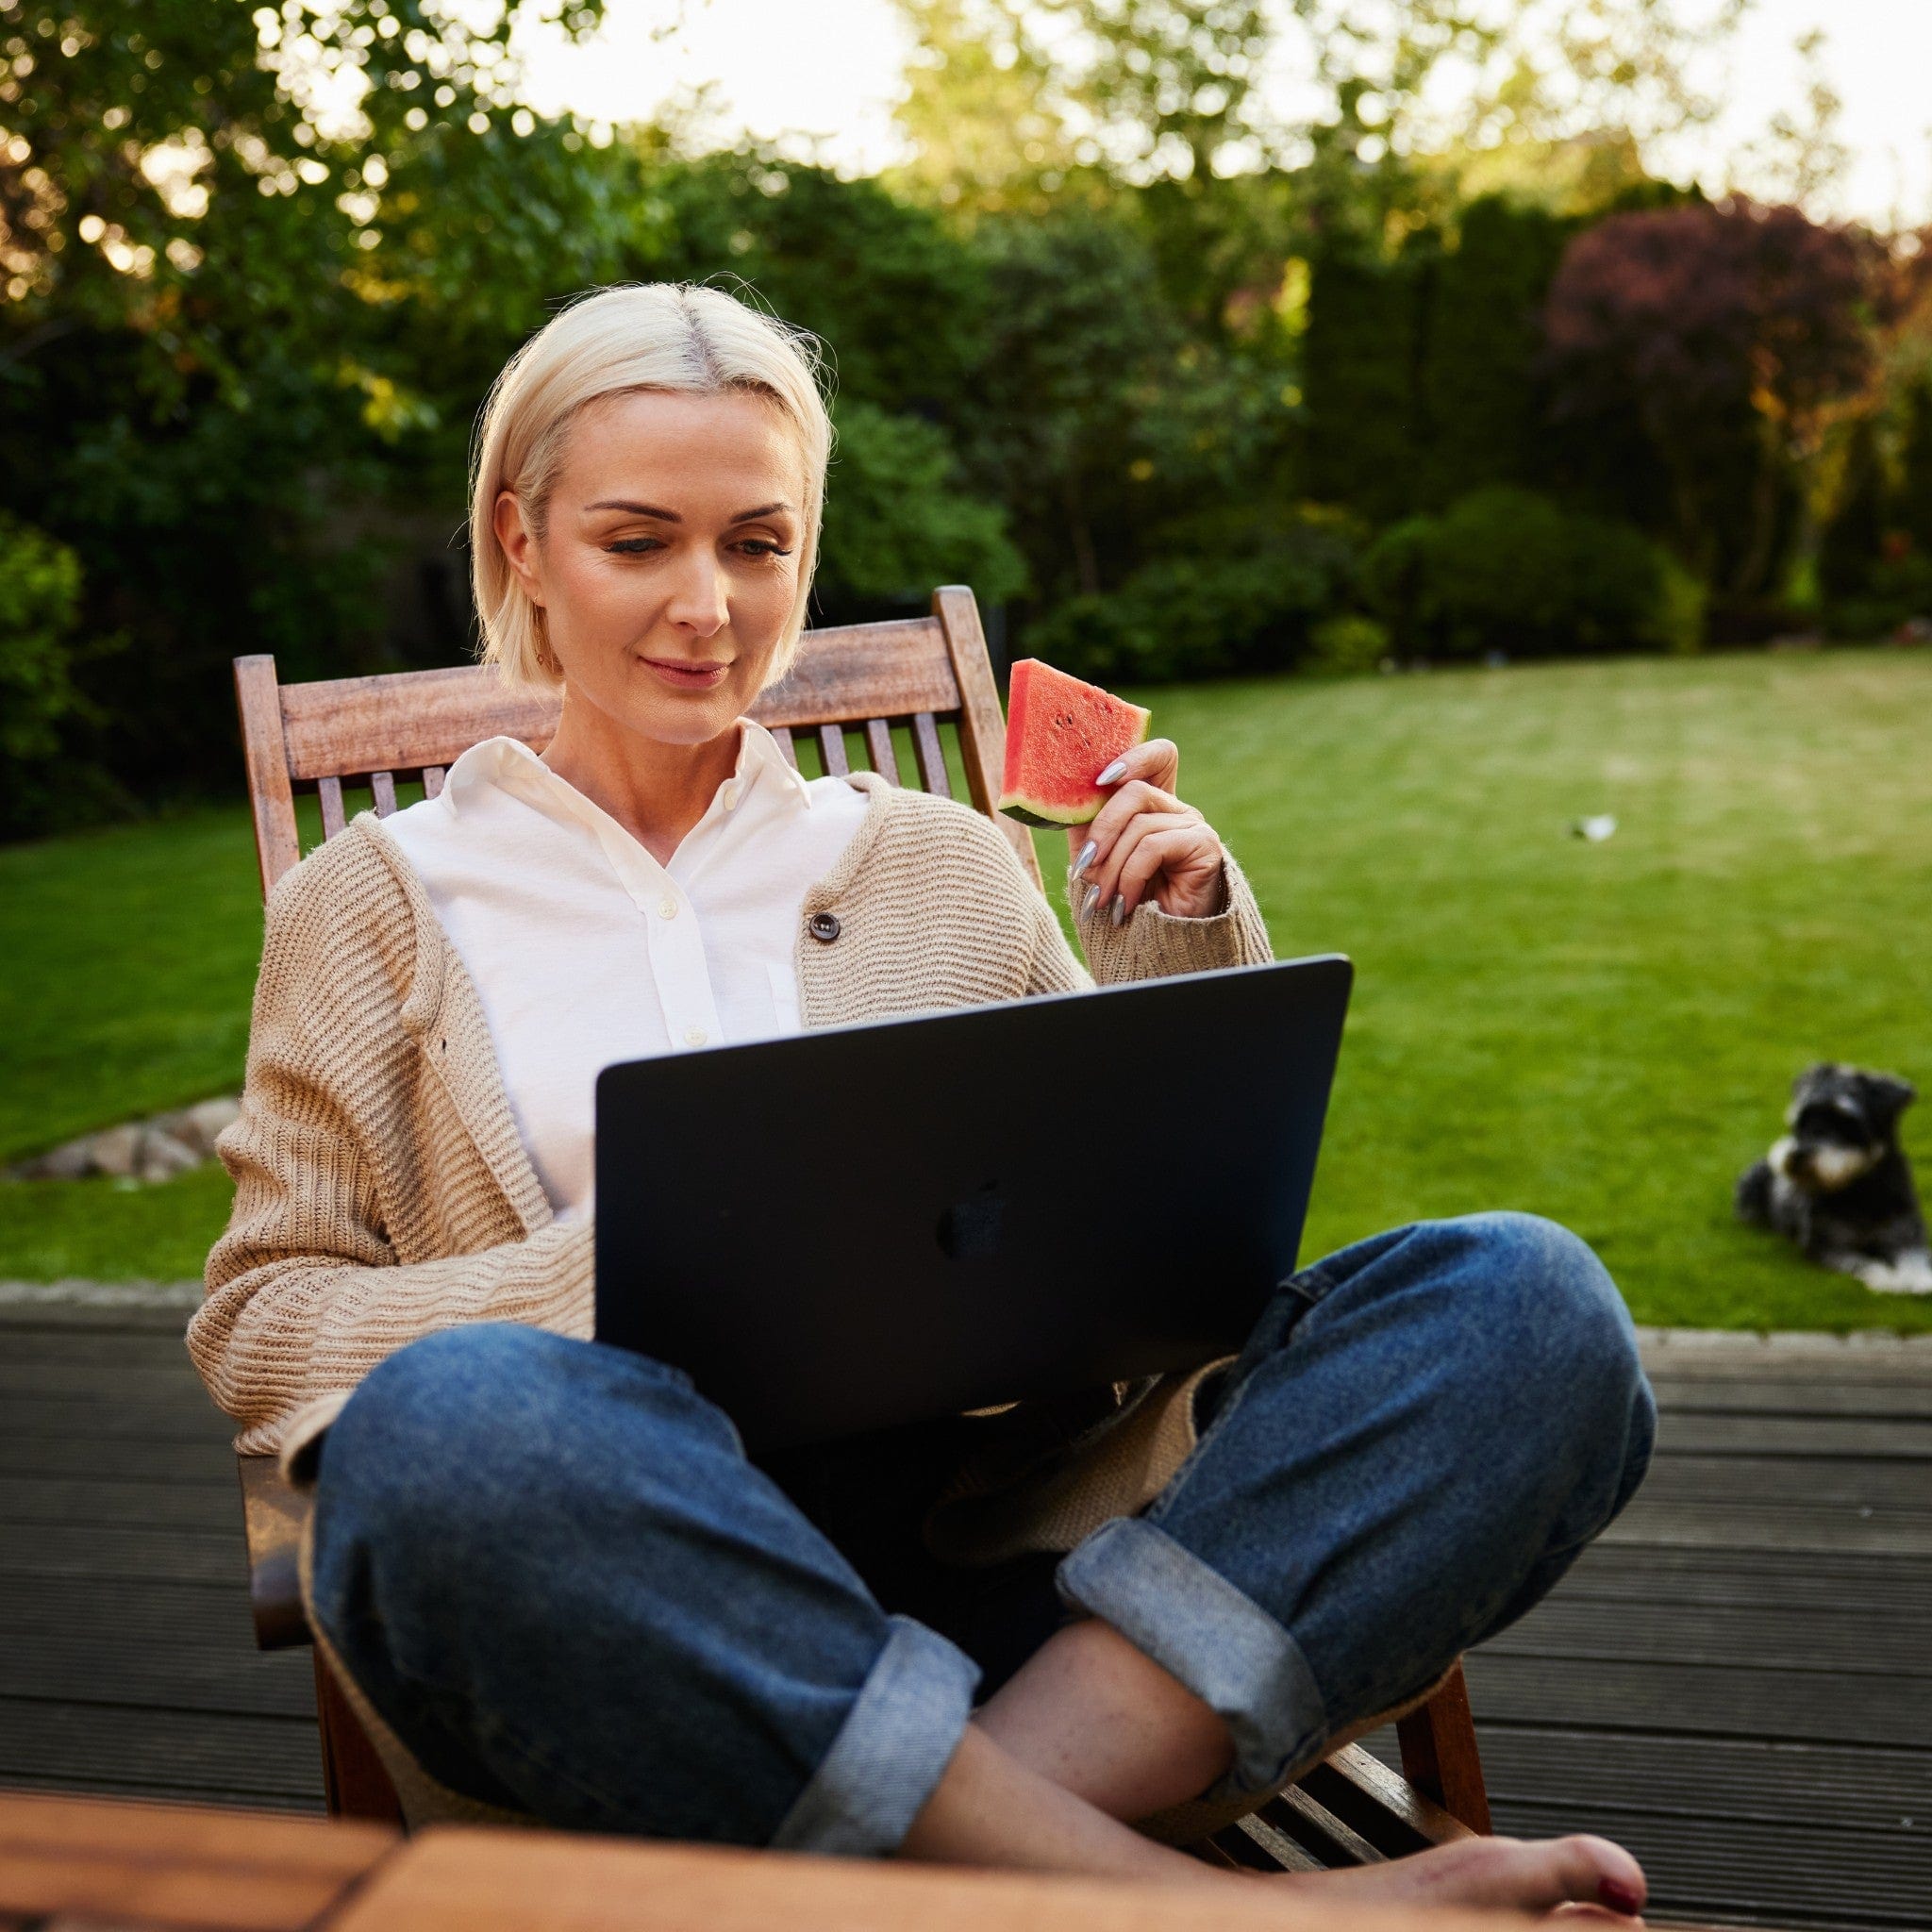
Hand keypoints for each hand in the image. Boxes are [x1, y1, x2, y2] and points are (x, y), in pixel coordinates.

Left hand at [1067, 738, 1225, 923]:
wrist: (1161, 945)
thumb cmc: (1127, 899)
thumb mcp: (1099, 855)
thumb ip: (1087, 823)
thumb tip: (1062, 794)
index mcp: (1155, 805)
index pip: (1158, 756)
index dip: (1133, 756)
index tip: (1100, 780)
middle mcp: (1178, 809)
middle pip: (1136, 790)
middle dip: (1102, 831)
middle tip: (1084, 868)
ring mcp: (1194, 825)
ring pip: (1139, 825)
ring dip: (1111, 868)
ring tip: (1102, 900)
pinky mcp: (1203, 846)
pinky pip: (1153, 847)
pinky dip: (1129, 878)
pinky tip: (1123, 905)